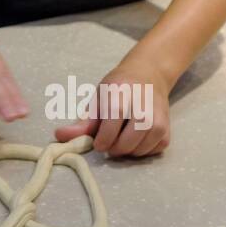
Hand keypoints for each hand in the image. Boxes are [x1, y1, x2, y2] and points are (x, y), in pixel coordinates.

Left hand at [54, 59, 170, 157]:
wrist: (150, 74)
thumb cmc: (119, 87)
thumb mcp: (98, 99)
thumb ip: (82, 123)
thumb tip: (58, 136)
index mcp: (120, 96)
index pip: (108, 131)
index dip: (101, 141)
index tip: (98, 141)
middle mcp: (142, 108)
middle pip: (124, 145)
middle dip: (113, 148)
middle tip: (110, 139)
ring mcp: (158, 119)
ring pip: (138, 151)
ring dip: (127, 151)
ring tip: (123, 137)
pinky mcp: (167, 129)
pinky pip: (151, 152)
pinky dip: (141, 150)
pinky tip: (137, 137)